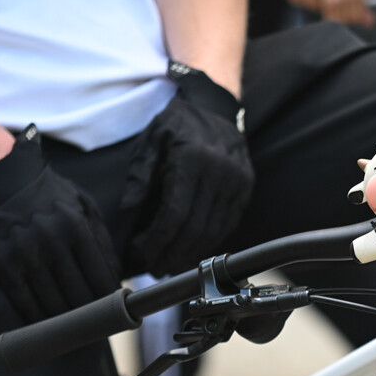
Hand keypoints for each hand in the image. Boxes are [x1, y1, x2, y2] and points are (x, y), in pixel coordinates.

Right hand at [0, 125, 121, 322]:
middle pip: (79, 294)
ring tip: (73, 325)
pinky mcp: (2, 263)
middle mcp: (52, 242)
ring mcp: (25, 254)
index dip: (110, 298)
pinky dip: (38, 316)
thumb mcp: (84, 205)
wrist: (2, 176)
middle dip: (91, 312)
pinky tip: (46, 320)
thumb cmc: (49, 193)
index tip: (113, 308)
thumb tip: (116, 275)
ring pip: (53, 302)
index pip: (101, 276)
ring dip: (66, 319)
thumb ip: (102, 239)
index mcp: (77, 227)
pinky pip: (24, 300)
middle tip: (96, 322)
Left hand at [121, 63, 253, 277]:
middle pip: (195, 227)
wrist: (215, 107)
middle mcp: (220, 171)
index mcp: (193, 158)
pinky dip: (209, 241)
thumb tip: (129, 210)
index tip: (141, 254)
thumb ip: (140, 175)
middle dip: (172, 253)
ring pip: (214, 230)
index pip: (175, 213)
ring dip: (191, 252)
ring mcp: (238, 180)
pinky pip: (228, 223)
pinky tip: (192, 249)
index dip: (157, 240)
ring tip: (170, 264)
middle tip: (154, 268)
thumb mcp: (151, 141)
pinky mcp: (246, 187)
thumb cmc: (177, 124)